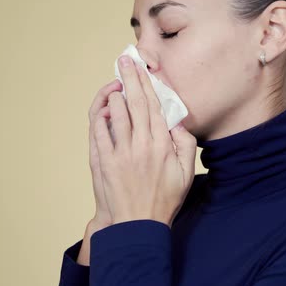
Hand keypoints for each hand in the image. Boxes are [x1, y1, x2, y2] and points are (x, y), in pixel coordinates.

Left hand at [93, 56, 196, 227]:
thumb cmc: (163, 200)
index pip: (153, 105)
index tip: (141, 69)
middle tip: (124, 61)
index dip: (146, 84)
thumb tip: (176, 121)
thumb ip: (185, 144)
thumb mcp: (186, 174)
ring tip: (116, 85)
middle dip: (129, 78)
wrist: (137, 225)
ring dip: (114, 95)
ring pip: (115, 112)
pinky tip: (104, 108)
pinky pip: (99, 131)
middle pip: (134, 102)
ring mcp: (120, 152)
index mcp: (162, 145)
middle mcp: (141, 144)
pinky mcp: (104, 160)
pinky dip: (100, 116)